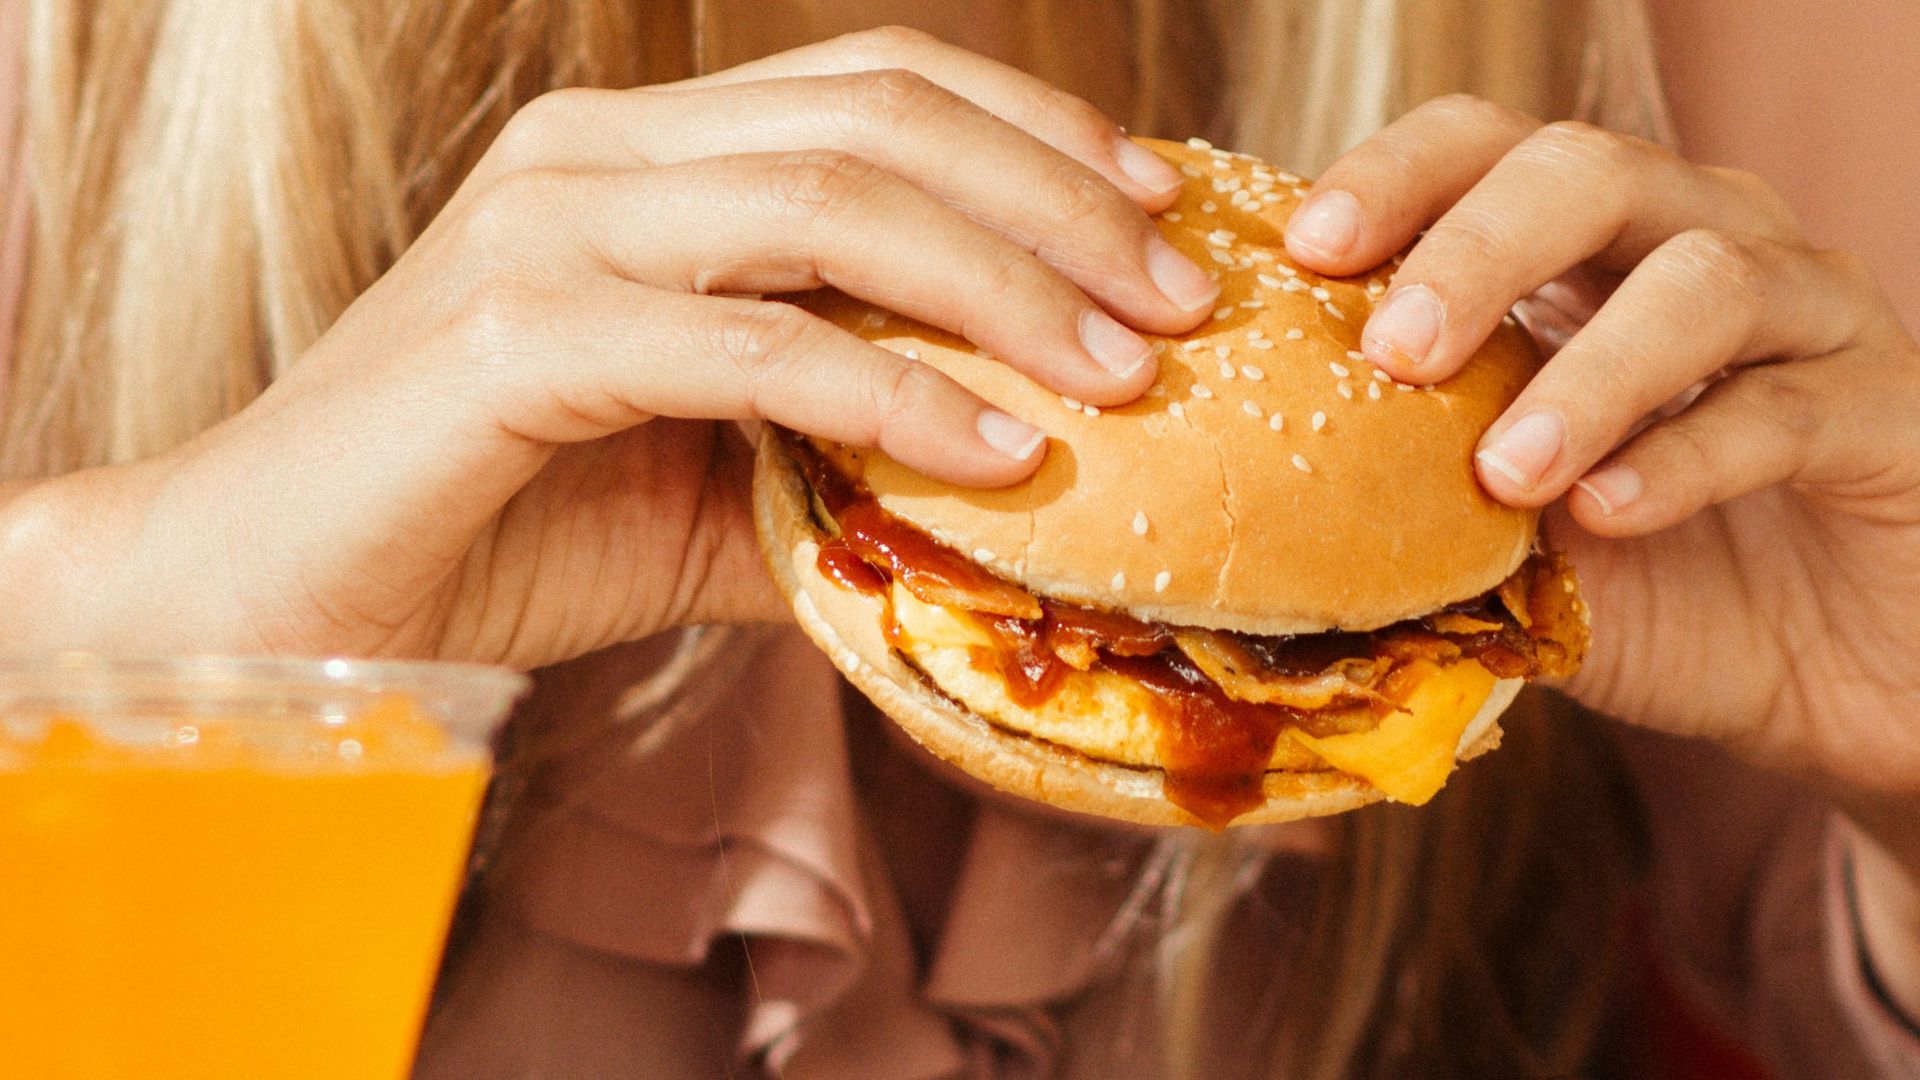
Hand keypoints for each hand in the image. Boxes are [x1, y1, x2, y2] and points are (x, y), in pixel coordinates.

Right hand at [2, 26, 1218, 668]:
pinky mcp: (521, 333)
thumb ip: (841, 462)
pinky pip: (754, 344)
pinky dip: (896, 391)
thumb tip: (1016, 500)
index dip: (1035, 135)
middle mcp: (599, 156)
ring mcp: (553, 228)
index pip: (875, 89)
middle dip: (1060, 205)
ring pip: (831, 204)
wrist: (281, 599)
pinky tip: (1003, 450)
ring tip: (1130, 370)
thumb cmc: (496, 529)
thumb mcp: (707, 484)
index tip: (1157, 215)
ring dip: (1008, 285)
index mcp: (644, 156)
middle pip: (879, 123)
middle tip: (1184, 301)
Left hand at [1283, 96, 1919, 1004]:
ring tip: (1500, 474)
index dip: (1398, 177)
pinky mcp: (1887, 411)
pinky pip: (1788, 407)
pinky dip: (1688, 456)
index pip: (1489, 149)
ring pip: (1704, 277)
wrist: (1836, 674)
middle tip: (1396, 351)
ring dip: (1587, 373)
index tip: (1310, 250)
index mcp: (1592, 253)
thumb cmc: (1656, 586)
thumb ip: (1406, 505)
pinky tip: (1608, 514)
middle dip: (1477, 250)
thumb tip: (1242, 517)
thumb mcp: (1509, 540)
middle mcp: (1702, 247)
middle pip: (1591, 170)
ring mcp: (1808, 317)